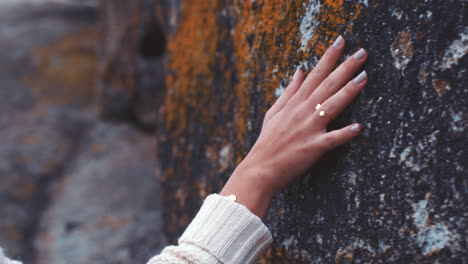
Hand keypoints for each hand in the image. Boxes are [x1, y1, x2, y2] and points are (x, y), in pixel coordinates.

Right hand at [220, 36, 367, 217]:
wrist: (260, 169)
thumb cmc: (268, 142)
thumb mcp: (274, 112)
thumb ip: (289, 92)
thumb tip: (300, 71)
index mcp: (295, 103)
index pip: (315, 75)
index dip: (329, 57)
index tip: (341, 42)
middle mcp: (303, 112)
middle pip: (327, 85)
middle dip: (345, 67)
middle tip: (362, 53)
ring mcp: (308, 129)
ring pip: (331, 106)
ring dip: (348, 91)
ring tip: (364, 78)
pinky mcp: (313, 148)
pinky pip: (331, 140)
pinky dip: (344, 134)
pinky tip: (358, 128)